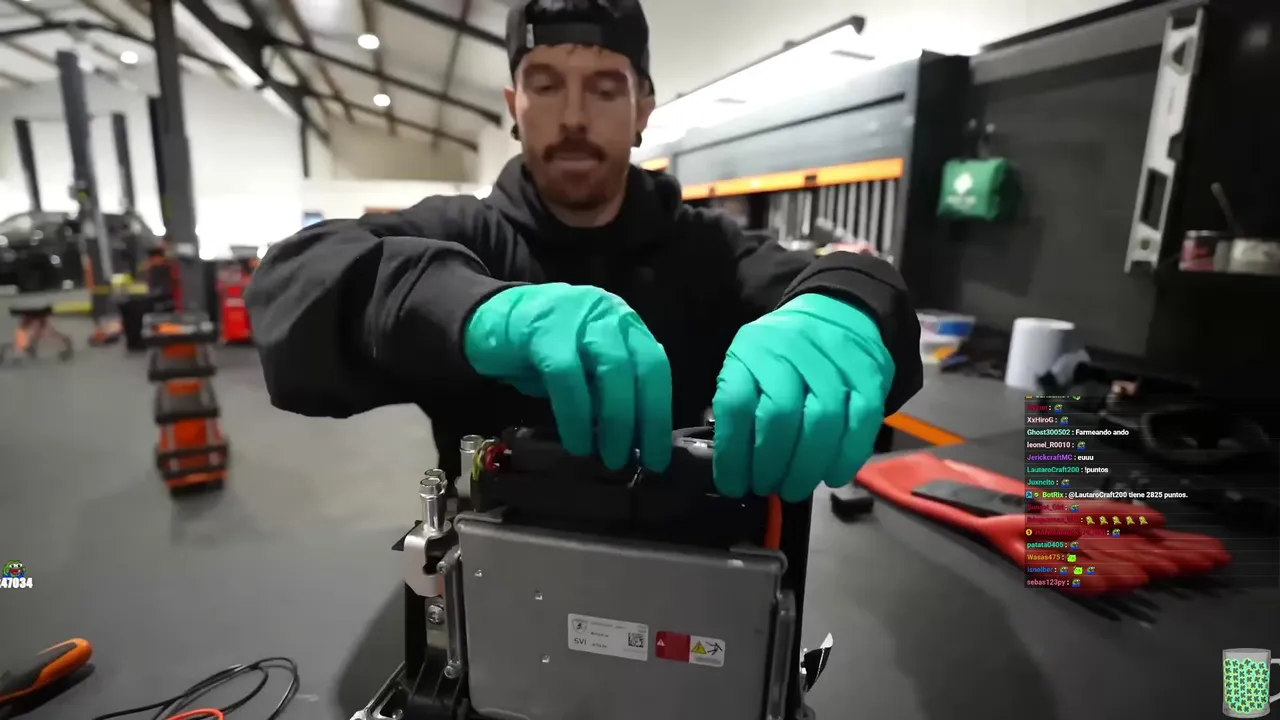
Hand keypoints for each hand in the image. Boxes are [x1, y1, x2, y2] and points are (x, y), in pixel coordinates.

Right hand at [464, 283, 672, 470]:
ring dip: (614, 421)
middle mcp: (607, 313)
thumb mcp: (583, 366)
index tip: (657, 456)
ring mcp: (577, 317)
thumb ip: (608, 390)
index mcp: (624, 323)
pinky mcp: (543, 330)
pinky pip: (567, 377)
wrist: (486, 319)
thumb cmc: (541, 349)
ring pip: (611, 371)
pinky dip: (575, 415)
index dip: (659, 414)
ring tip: (608, 457)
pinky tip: (576, 441)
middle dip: (641, 421)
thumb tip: (635, 438)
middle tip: (633, 461)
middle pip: (640, 369)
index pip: (656, 367)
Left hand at [712, 294, 893, 501]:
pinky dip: (846, 457)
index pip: (736, 404)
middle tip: (767, 487)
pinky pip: (861, 423)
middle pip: (779, 415)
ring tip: (794, 487)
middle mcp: (789, 349)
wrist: (835, 312)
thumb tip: (735, 471)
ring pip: (822, 422)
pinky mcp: (869, 374)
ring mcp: (833, 360)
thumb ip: (739, 410)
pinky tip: (831, 476)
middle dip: (770, 464)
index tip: (733, 484)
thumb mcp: (747, 366)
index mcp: (750, 350)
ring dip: (806, 467)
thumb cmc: (782, 353)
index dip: (733, 453)